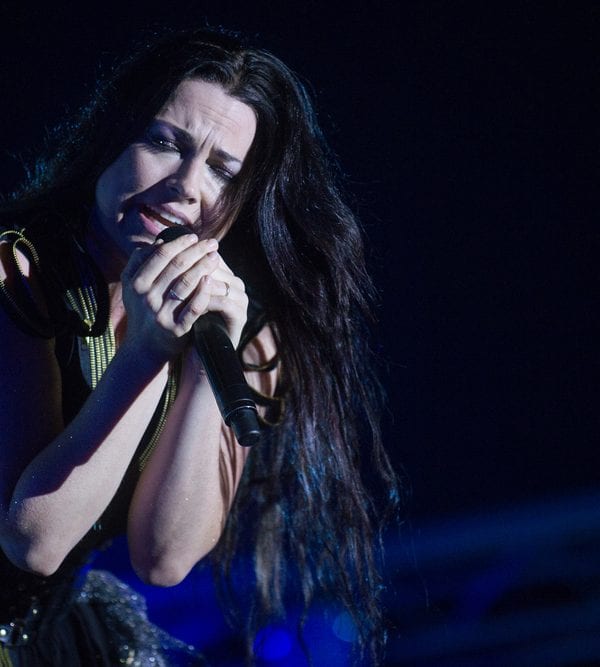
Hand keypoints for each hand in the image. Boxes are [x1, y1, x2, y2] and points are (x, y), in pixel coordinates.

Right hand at [120, 234, 247, 359]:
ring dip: (203, 266)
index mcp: (136, 283)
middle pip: (176, 266)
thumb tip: (160, 241)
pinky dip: (203, 292)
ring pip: (186, 284)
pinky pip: (194, 307)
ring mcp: (161, 314)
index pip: (160, 255)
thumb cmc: (143, 310)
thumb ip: (141, 264)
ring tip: (216, 257)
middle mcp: (146, 298)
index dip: (179, 243)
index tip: (194, 237)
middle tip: (212, 243)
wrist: (145, 347)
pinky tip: (212, 280)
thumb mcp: (134, 288)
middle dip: (196, 251)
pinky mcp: (176, 329)